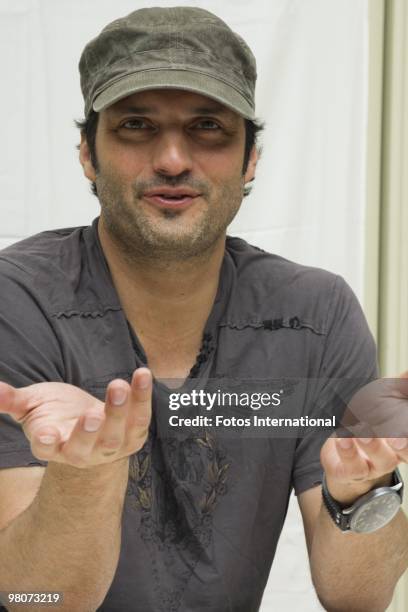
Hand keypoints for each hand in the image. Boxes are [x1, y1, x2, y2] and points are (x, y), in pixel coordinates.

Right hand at [0, 368, 151, 467]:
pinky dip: (142, 397)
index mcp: (52, 445)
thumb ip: (13, 400)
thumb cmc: (56, 411)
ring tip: (118, 385)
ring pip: (116, 436)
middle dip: (89, 432)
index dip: (47, 442)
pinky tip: (142, 374)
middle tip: (91, 414)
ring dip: (119, 411)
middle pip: (85, 448)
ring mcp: (109, 447)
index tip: (46, 434)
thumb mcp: (32, 404)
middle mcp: (81, 452)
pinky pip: (140, 418)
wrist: (87, 419)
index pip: (47, 448)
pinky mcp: (133, 436)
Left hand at [320, 371, 407, 504]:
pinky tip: (342, 437)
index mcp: (405, 436)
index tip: (404, 417)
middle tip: (397, 438)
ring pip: (380, 459)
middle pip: (406, 453)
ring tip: (361, 430)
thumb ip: (402, 383)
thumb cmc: (371, 417)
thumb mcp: (386, 395)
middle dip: (404, 445)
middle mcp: (394, 454)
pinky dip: (348, 451)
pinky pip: (353, 466)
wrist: (343, 444)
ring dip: (372, 445)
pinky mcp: (352, 471)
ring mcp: (374, 464)